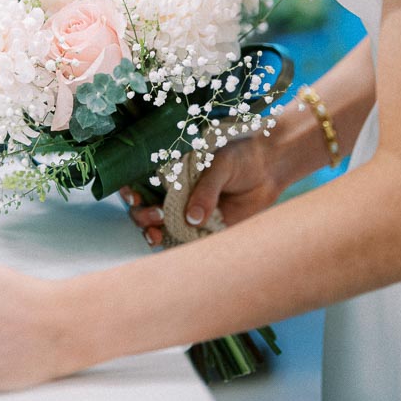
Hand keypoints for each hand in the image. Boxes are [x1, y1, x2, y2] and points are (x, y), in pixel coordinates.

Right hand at [121, 133, 284, 245]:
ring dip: (152, 231)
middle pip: (144, 207)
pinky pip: (182, 239)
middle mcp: (174, 191)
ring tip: (158, 232)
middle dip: (142, 214)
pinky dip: (173, 245)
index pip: (140, 180)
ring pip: (159, 226)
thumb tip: (192, 218)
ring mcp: (187, 210)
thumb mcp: (220, 165)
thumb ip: (206, 190)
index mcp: (172, 169)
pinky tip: (168, 244)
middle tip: (156, 214)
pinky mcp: (204, 227)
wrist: (269, 168)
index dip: (130, 189)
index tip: (133, 196)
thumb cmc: (241, 156)